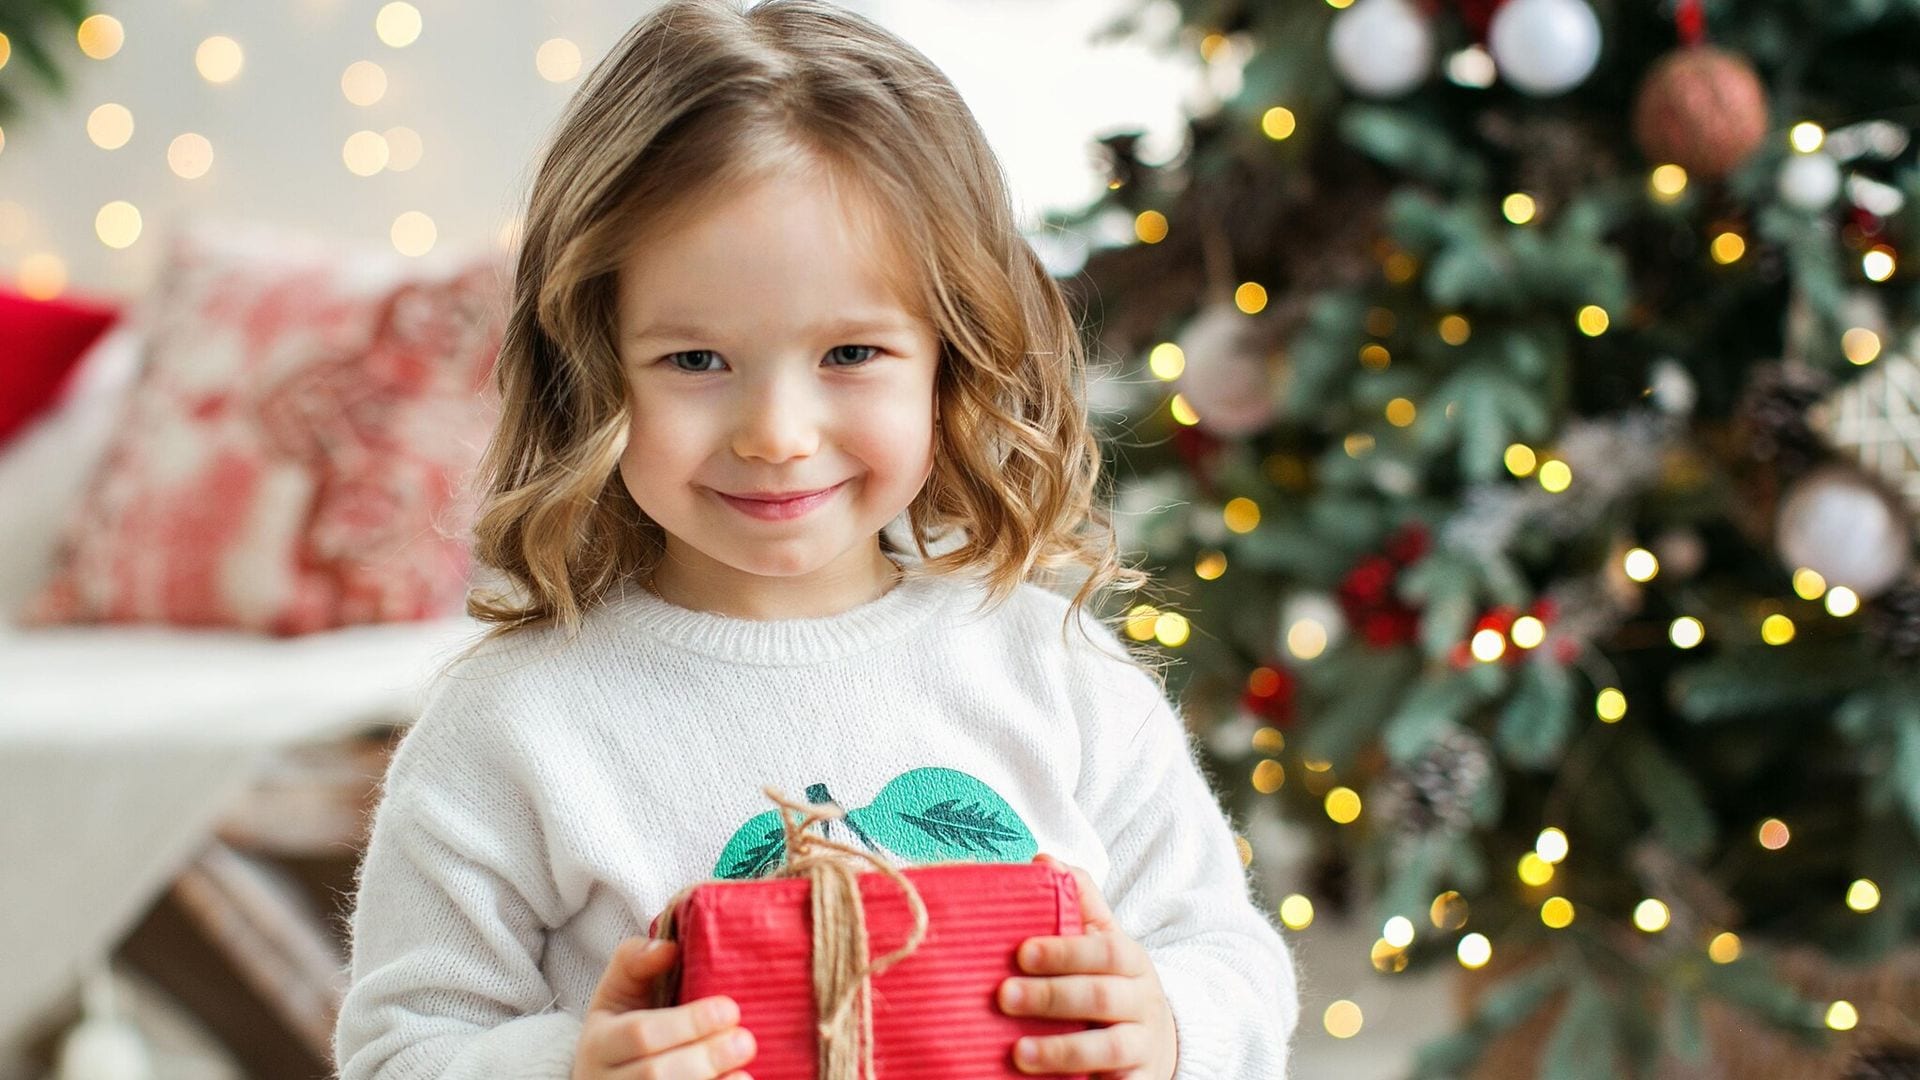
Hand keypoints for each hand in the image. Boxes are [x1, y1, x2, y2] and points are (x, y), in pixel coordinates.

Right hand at [572, 936, 756, 1079]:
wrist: (605, 1078)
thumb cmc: (621, 1028)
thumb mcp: (618, 991)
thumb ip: (636, 961)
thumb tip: (669, 948)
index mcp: (598, 1043)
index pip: (640, 1034)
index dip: (689, 1023)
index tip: (729, 1008)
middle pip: (655, 1075)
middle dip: (705, 1057)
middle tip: (745, 1041)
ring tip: (744, 1069)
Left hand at [998, 855, 1177, 1078]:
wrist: (1157, 1040)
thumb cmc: (1112, 982)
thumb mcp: (1102, 939)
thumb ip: (1078, 900)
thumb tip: (1043, 859)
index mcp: (1130, 960)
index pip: (1102, 951)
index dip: (1064, 951)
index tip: (1021, 952)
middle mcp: (1141, 1002)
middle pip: (1099, 998)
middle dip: (1051, 997)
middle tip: (1003, 996)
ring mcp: (1140, 1046)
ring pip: (1107, 1049)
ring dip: (1061, 1050)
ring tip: (1017, 1053)